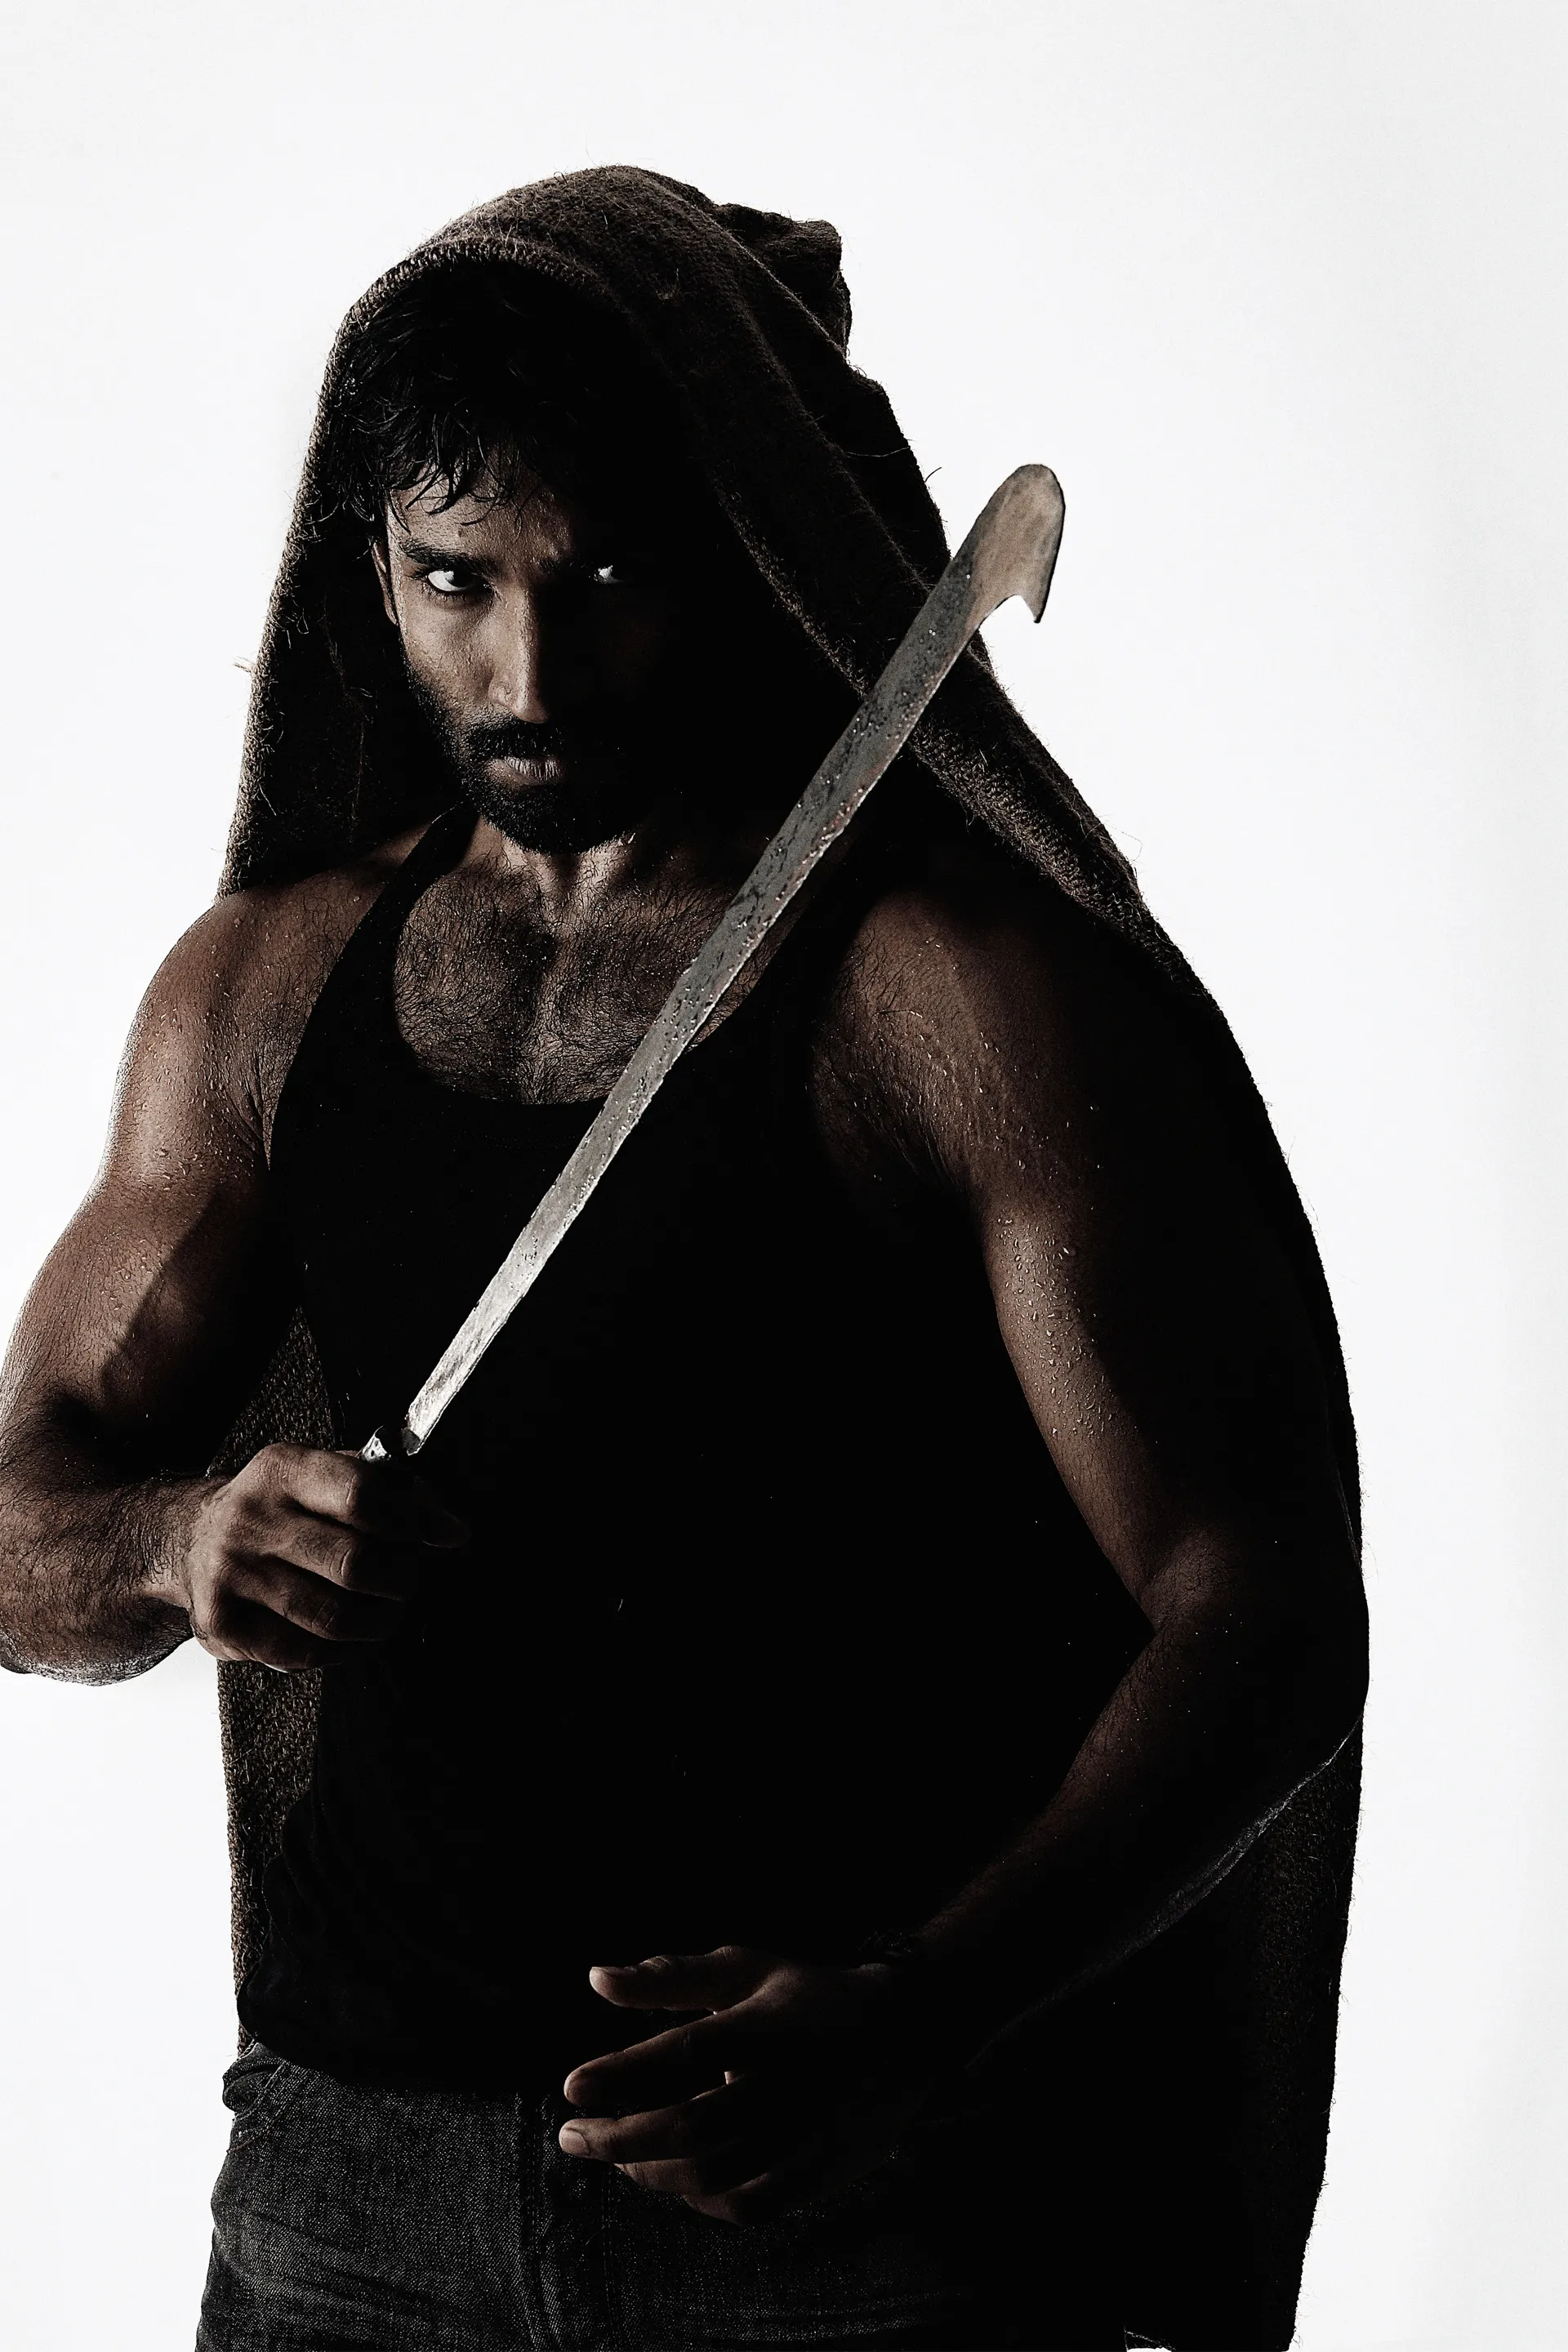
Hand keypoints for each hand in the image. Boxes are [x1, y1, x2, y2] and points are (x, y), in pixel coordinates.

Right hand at [173, 1442, 467, 1669]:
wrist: (190, 1539)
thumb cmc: (279, 1507)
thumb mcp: (324, 1475)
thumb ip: (389, 1489)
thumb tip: (448, 1527)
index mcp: (283, 1470)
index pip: (361, 1494)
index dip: (414, 1521)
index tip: (446, 1536)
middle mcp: (250, 1519)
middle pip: (354, 1564)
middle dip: (401, 1580)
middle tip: (407, 1582)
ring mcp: (231, 1574)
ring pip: (334, 1618)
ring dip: (379, 1622)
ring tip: (386, 1612)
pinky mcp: (221, 1623)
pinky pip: (304, 1652)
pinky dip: (342, 1651)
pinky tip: (350, 1637)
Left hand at [558, 1945, 944, 2224]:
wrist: (906, 2032)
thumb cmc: (805, 1997)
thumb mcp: (747, 1970)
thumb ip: (673, 1977)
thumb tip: (595, 1979)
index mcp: (769, 2024)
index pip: (688, 2050)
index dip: (626, 2072)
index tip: (571, 2087)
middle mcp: (790, 2081)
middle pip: (694, 2125)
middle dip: (621, 2138)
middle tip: (572, 2136)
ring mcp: (809, 2131)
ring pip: (716, 2174)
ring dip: (652, 2175)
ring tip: (616, 2159)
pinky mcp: (824, 2169)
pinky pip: (751, 2205)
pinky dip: (702, 2201)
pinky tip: (674, 2182)